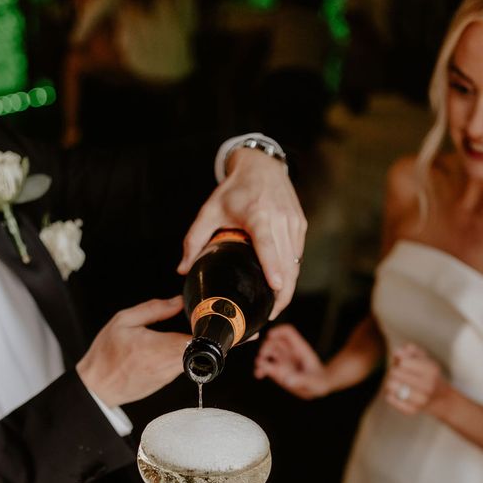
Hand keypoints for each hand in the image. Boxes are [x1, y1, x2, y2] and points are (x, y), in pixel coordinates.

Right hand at [76, 295, 188, 406]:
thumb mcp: (123, 321)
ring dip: (185, 346)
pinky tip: (161, 350)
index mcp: (156, 347)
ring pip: (190, 358)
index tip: (194, 318)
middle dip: (195, 335)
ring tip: (168, 337)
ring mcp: (167, 376)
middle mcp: (165, 364)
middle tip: (185, 324)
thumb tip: (178, 301)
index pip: (194, 338)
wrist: (96, 387)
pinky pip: (179, 366)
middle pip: (197, 349)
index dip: (198, 326)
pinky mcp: (165, 383)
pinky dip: (175, 356)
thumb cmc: (105, 355)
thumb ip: (154, 308)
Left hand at [177, 150, 305, 317]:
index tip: (276, 288)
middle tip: (267, 317)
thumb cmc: (234, 189)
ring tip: (274, 308)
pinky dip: (291, 273)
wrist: (261, 165)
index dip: (273, 268)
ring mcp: (294, 223)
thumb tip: (182, 270)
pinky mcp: (300, 225)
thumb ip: (194, 240)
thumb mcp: (209, 210)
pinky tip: (280, 288)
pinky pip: (297, 255)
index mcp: (258, 216)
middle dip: (282, 294)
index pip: (268, 246)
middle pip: (287, 263)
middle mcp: (280, 219)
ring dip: (288, 287)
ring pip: (295, 263)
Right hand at [253, 324, 329, 397]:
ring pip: (269, 353)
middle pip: (274, 342)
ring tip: (259, 370)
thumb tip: (287, 380)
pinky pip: (267, 366)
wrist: (319, 387)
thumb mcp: (314, 381)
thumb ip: (302, 380)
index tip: (269, 337)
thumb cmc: (320, 381)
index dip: (277, 331)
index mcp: (300, 348)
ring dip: (261, 359)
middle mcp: (290, 352)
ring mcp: (284, 360)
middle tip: (262, 359)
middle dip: (266, 348)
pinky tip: (259, 375)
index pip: (287, 333)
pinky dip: (261, 369)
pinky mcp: (279, 370)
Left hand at [384, 343, 449, 414]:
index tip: (403, 364)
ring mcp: (420, 400)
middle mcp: (428, 386)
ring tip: (396, 383)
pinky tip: (396, 393)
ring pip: (390, 386)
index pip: (404, 362)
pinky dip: (390, 395)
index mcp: (431, 370)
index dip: (400, 361)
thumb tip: (397, 352)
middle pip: (395, 373)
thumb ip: (412, 352)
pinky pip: (390, 399)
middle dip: (394, 372)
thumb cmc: (429, 376)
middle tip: (398, 374)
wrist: (442, 400)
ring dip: (390, 383)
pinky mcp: (411, 411)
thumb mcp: (426, 360)